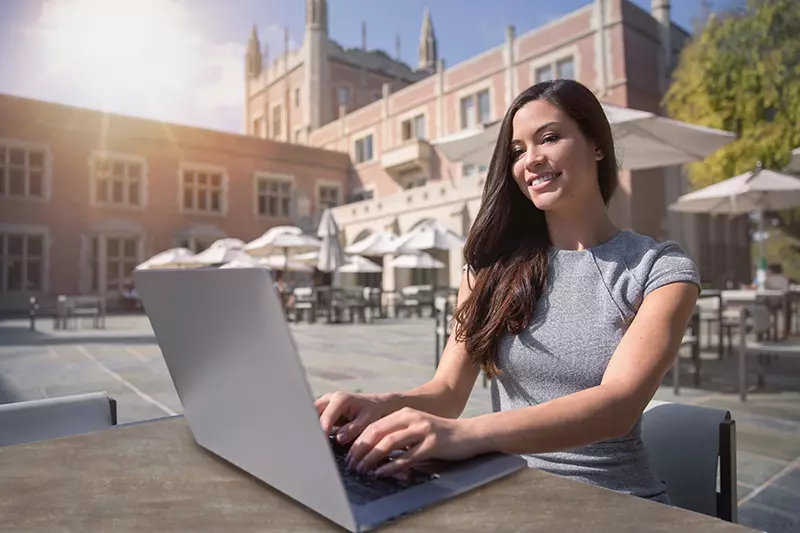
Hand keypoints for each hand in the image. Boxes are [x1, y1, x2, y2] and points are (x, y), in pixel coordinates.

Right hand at [315, 391, 391, 443]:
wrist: (377, 406)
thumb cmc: (374, 412)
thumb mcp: (368, 420)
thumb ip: (354, 429)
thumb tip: (339, 438)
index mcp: (340, 399)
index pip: (326, 416)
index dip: (322, 431)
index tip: (322, 445)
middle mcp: (329, 399)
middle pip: (312, 413)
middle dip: (311, 429)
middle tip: (312, 446)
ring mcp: (325, 405)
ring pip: (310, 416)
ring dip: (311, 429)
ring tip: (312, 445)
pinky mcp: (323, 412)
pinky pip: (314, 420)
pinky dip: (314, 430)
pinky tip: (315, 443)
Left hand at [345, 407, 479, 477]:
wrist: (470, 433)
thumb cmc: (441, 435)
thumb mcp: (417, 428)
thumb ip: (399, 434)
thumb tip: (374, 450)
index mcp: (405, 413)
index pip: (374, 425)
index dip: (359, 441)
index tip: (350, 455)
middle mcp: (412, 418)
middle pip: (378, 432)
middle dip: (361, 450)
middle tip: (351, 465)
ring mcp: (423, 430)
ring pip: (389, 443)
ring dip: (372, 458)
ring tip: (362, 470)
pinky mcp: (433, 444)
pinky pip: (407, 456)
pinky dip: (391, 466)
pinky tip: (382, 473)